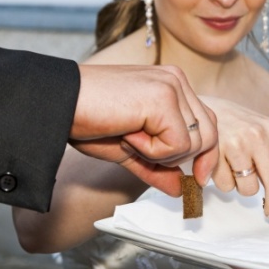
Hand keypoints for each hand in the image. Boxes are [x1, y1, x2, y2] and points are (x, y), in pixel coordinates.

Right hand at [69, 64, 218, 195]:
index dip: (204, 154)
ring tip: (129, 138)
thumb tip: (181, 188)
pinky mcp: (163, 98)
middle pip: (209, 133)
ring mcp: (171, 86)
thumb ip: (158, 166)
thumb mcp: (130, 149)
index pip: (207, 122)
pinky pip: (178, 144)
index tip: (196, 178)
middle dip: (184, 159)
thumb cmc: (88, 120)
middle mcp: (176, 80)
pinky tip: (128, 134)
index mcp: (171, 84)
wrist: (59, 105)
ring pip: (196, 142)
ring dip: (161, 154)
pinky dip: (153, 151)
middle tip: (145, 155)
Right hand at [199, 96, 268, 216]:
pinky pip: (227, 186)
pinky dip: (225, 183)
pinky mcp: (215, 153)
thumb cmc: (237, 123)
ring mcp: (236, 144)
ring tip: (236, 170)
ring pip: (249, 189)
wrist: (204, 108)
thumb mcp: (263, 133)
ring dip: (243, 188)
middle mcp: (258, 135)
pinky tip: (221, 166)